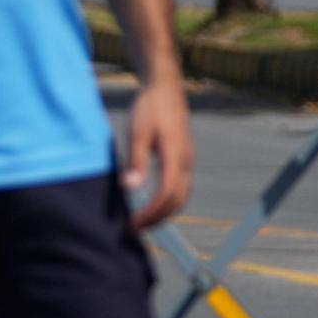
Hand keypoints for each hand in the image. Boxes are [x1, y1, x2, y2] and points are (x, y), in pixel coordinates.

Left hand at [124, 75, 193, 230]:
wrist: (164, 88)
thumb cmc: (149, 108)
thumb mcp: (137, 131)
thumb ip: (135, 161)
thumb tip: (130, 188)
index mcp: (176, 157)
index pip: (166, 195)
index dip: (150, 213)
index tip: (132, 224)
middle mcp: (186, 163)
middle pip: (177, 201)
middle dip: (157, 219)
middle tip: (134, 229)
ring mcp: (187, 161)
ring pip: (181, 197)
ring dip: (163, 213)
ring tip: (142, 221)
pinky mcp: (183, 159)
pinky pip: (180, 188)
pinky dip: (168, 202)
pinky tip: (151, 205)